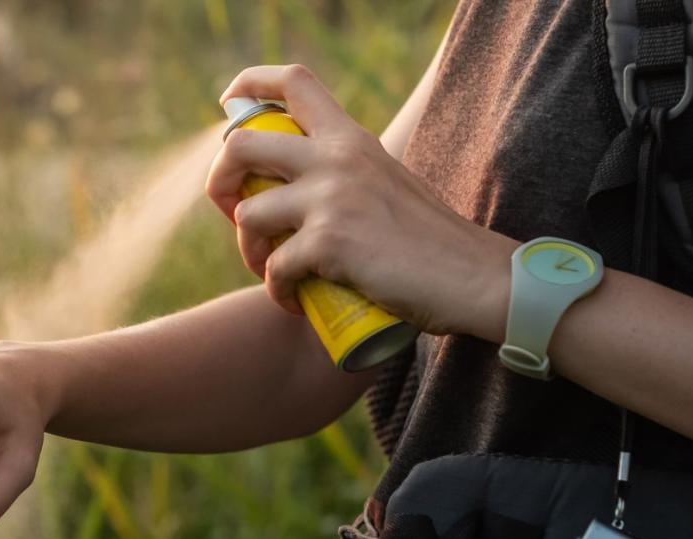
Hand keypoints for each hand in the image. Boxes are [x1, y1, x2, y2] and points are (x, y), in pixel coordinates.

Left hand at [206, 65, 518, 339]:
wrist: (473, 278)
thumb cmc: (432, 242)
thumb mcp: (387, 182)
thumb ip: (349, 174)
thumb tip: (300, 191)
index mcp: (352, 138)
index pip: (292, 82)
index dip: (247, 85)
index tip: (229, 108)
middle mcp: (337, 158)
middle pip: (240, 145)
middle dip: (219, 181)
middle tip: (233, 213)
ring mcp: (331, 198)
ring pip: (247, 214)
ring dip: (248, 251)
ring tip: (271, 270)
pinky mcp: (330, 243)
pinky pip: (274, 268)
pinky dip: (277, 291)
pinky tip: (294, 301)